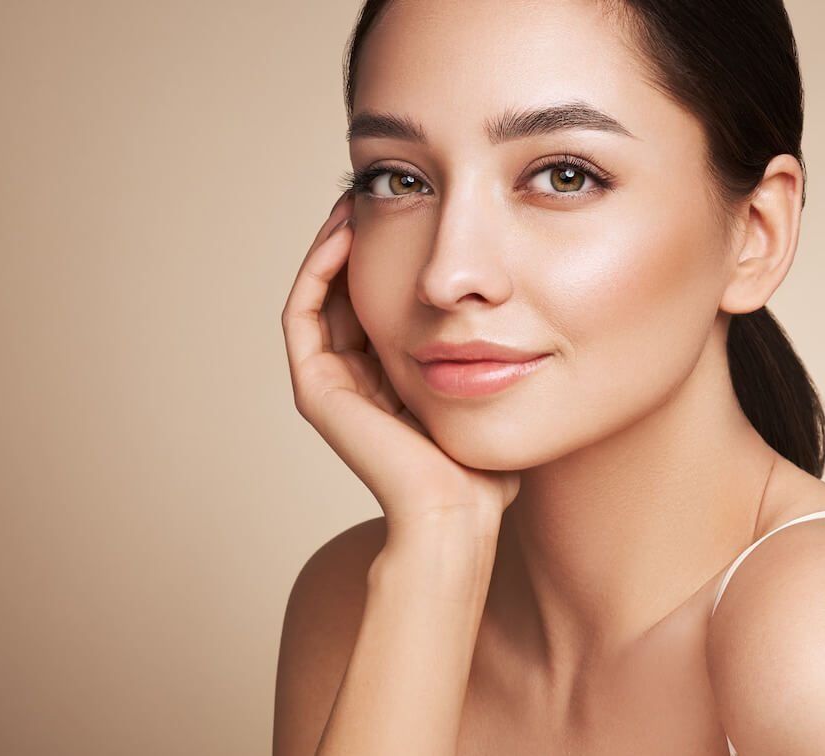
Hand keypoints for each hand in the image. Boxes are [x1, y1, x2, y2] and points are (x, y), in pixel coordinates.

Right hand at [282, 192, 520, 537]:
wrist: (461, 512)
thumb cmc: (487, 466)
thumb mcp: (494, 389)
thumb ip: (495, 351)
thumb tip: (522, 305)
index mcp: (390, 379)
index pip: (381, 298)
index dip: (391, 249)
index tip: (416, 205)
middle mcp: (355, 379)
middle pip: (347, 289)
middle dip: (361, 236)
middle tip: (378, 187)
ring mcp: (331, 385)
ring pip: (320, 293)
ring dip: (334, 242)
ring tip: (356, 197)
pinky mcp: (316, 390)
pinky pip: (303, 313)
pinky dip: (318, 269)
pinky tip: (346, 231)